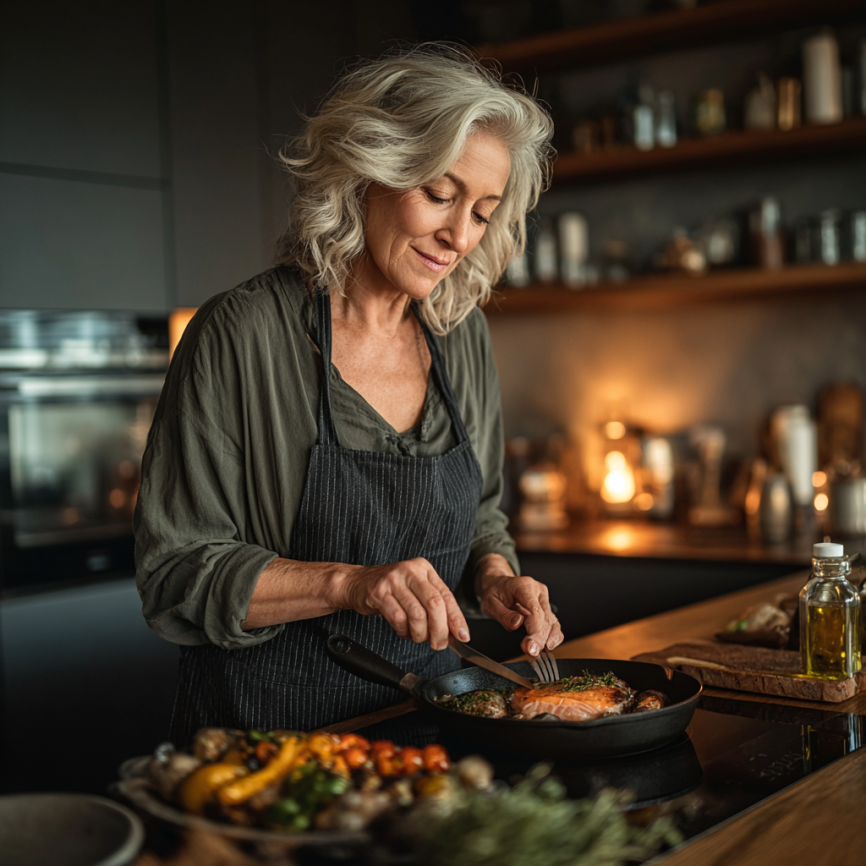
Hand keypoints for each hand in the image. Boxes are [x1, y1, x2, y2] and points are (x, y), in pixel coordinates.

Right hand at [340, 558, 469, 650]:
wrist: (357, 583)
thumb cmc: (391, 590)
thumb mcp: (416, 591)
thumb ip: (435, 608)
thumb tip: (454, 632)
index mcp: (424, 569)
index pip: (446, 596)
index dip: (456, 619)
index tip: (462, 636)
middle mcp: (411, 571)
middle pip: (434, 604)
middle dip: (440, 630)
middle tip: (439, 644)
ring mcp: (394, 580)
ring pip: (417, 614)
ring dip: (420, 634)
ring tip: (418, 637)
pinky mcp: (379, 592)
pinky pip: (398, 619)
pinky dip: (404, 631)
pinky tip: (404, 631)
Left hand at [475, 554, 562, 657]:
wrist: (497, 585)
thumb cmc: (494, 592)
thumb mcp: (490, 603)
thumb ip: (503, 615)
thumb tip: (517, 623)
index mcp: (524, 587)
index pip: (535, 610)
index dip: (534, 629)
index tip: (529, 644)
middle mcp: (537, 591)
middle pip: (544, 618)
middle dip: (539, 638)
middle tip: (531, 651)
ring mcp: (543, 599)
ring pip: (551, 621)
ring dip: (547, 638)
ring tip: (538, 650)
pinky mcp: (545, 607)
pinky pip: (553, 622)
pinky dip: (553, 635)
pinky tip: (548, 645)